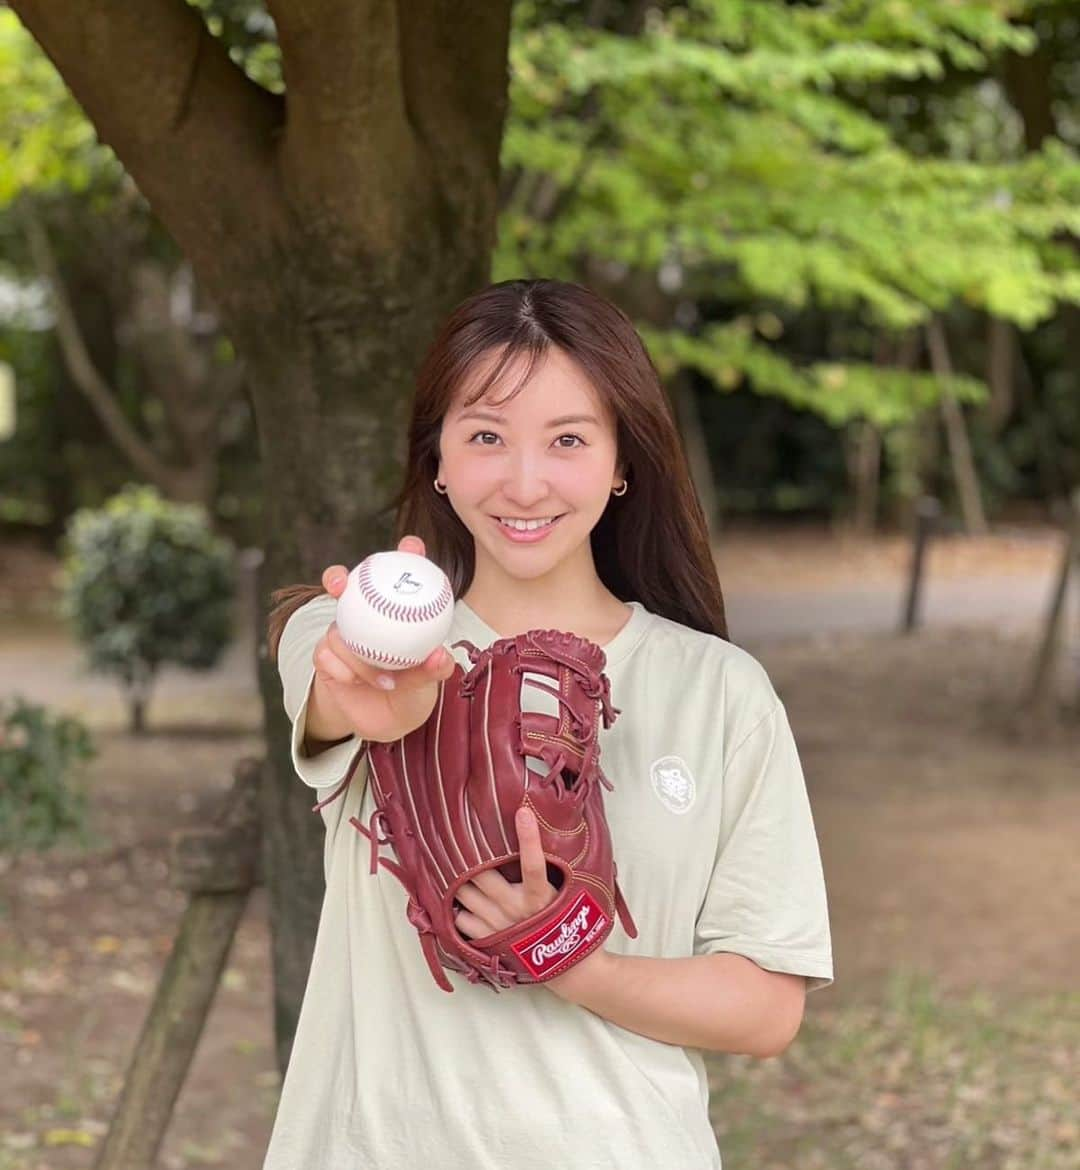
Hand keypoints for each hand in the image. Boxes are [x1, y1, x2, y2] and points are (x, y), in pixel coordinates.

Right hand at [310, 534, 456, 743]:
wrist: (387, 720)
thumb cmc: (413, 691)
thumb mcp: (428, 680)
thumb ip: (434, 667)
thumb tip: (441, 655)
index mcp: (395, 611)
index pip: (399, 574)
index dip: (405, 553)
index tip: (411, 545)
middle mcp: (365, 616)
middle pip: (346, 586)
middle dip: (337, 577)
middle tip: (340, 583)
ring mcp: (343, 635)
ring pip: (337, 631)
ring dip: (359, 656)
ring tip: (387, 680)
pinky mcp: (325, 657)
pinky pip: (326, 655)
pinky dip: (343, 669)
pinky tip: (355, 681)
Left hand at [453, 806, 558, 939]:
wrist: (562, 964)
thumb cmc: (558, 919)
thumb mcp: (560, 891)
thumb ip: (545, 868)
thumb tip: (534, 828)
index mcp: (540, 895)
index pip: (533, 863)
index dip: (529, 837)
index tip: (523, 811)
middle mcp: (516, 909)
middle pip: (479, 874)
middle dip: (467, 857)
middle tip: (460, 842)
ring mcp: (498, 926)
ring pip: (464, 893)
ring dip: (459, 881)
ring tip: (457, 870)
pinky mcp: (485, 941)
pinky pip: (460, 918)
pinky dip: (459, 909)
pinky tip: (466, 903)